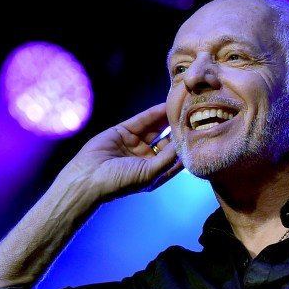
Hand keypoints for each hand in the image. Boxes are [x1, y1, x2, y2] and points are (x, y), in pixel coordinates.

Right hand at [53, 103, 182, 202]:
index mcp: (156, 172)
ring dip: (168, 119)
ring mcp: (136, 145)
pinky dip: (153, 114)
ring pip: (156, 129)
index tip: (201, 135)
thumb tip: (184, 144)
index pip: (177, 158)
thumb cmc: (120, 182)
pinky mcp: (124, 132)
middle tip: (195, 117)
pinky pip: (142, 121)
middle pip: (168, 141)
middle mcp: (148, 159)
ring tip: (181, 107)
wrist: (87, 178)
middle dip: (179, 130)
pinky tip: (165, 106)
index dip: (188, 147)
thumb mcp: (149, 173)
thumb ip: (168, 158)